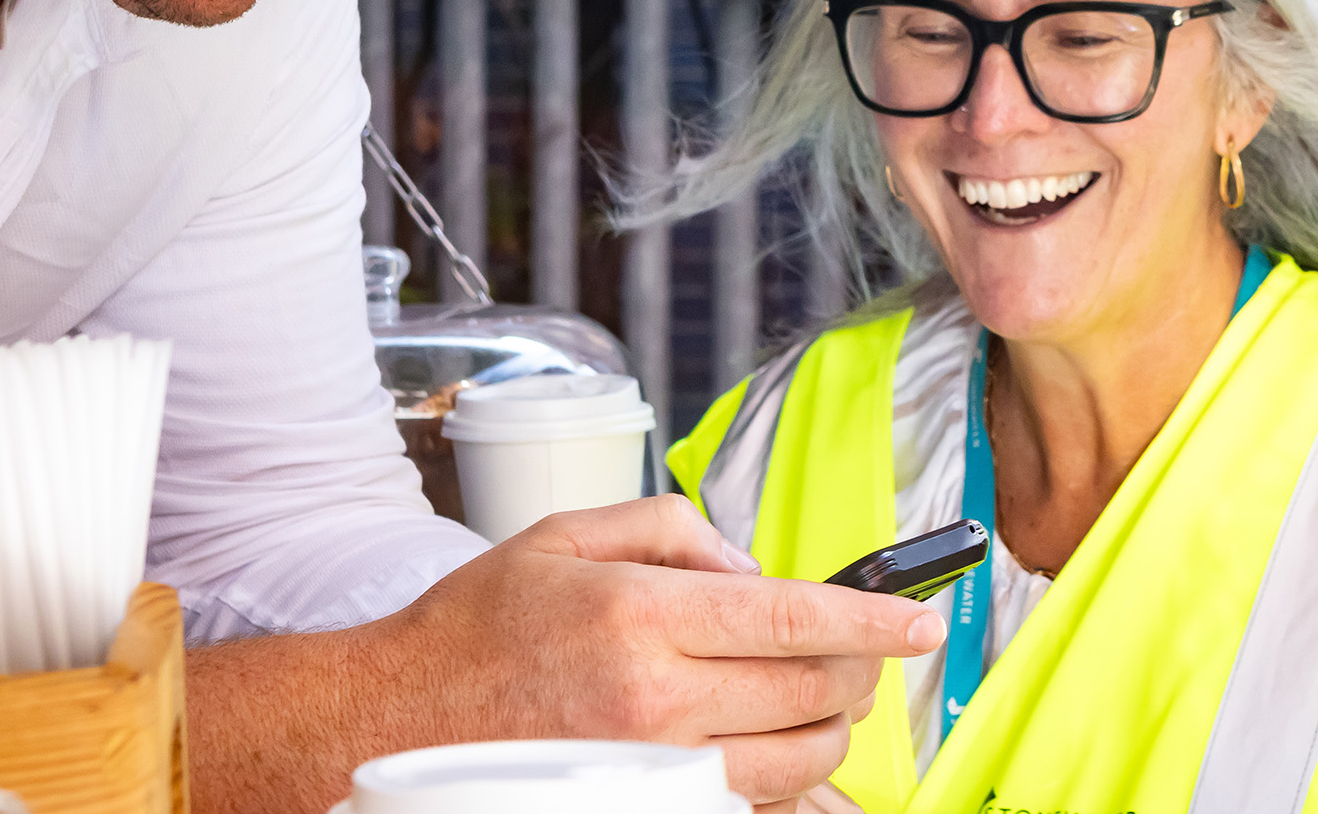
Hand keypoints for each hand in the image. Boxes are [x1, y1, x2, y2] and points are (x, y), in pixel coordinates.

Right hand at [364, 496, 939, 804]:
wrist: (395, 723)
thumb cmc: (480, 626)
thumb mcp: (568, 536)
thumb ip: (673, 531)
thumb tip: (754, 570)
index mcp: (640, 616)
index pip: (793, 617)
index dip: (873, 618)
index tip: (922, 618)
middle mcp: (654, 701)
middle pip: (812, 693)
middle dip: (860, 667)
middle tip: (863, 645)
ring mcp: (650, 772)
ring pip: (796, 759)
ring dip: (831, 724)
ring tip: (820, 691)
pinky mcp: (643, 812)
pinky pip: (750, 802)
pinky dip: (780, 771)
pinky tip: (766, 736)